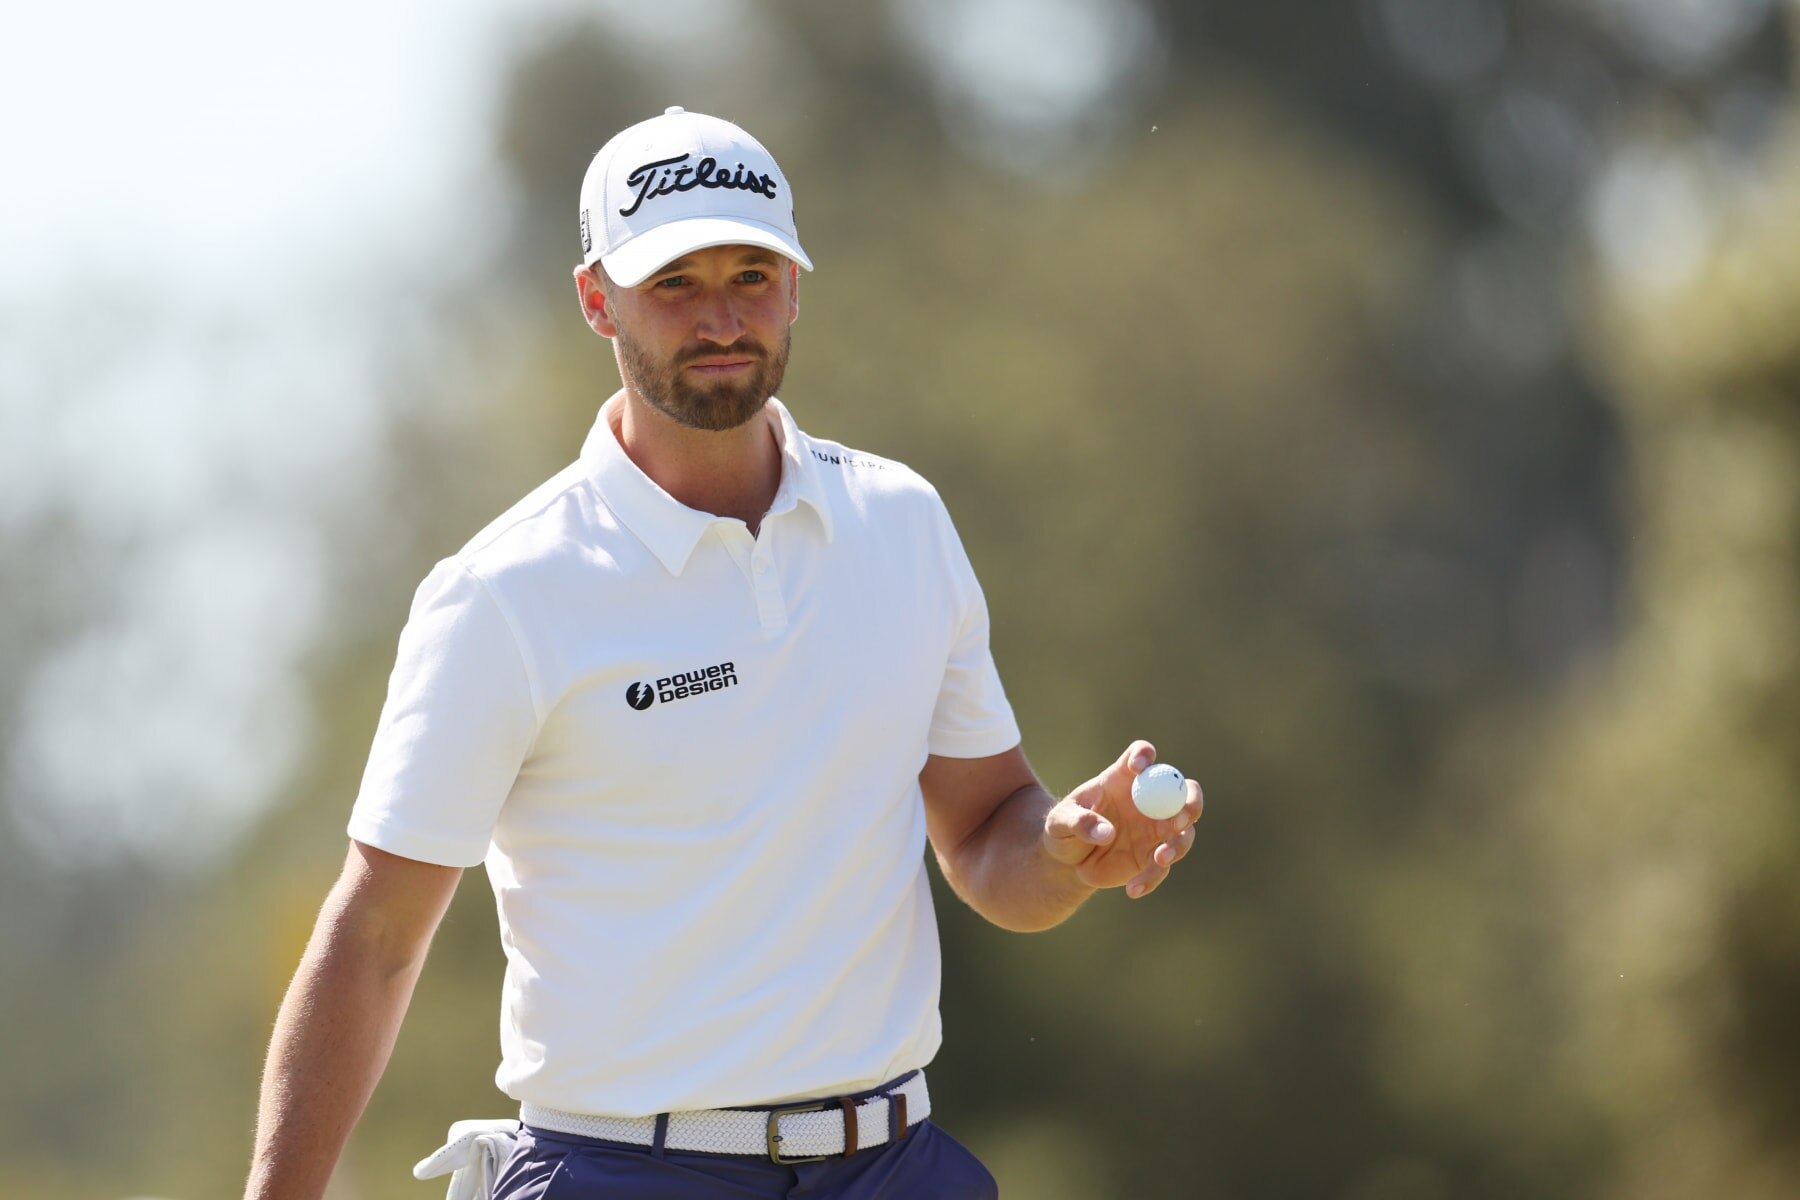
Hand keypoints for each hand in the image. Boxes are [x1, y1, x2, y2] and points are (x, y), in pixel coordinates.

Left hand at [1041, 741, 1202, 898]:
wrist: (1065, 861)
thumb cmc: (1063, 828)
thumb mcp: (1060, 822)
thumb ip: (1078, 821)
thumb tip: (1105, 832)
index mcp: (1122, 779)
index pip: (1140, 755)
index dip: (1144, 756)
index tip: (1138, 768)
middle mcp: (1146, 800)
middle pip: (1182, 790)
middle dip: (1191, 800)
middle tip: (1183, 817)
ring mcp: (1154, 829)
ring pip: (1184, 831)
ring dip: (1179, 844)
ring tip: (1160, 858)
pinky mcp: (1151, 857)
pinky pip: (1162, 867)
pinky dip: (1152, 877)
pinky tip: (1133, 888)